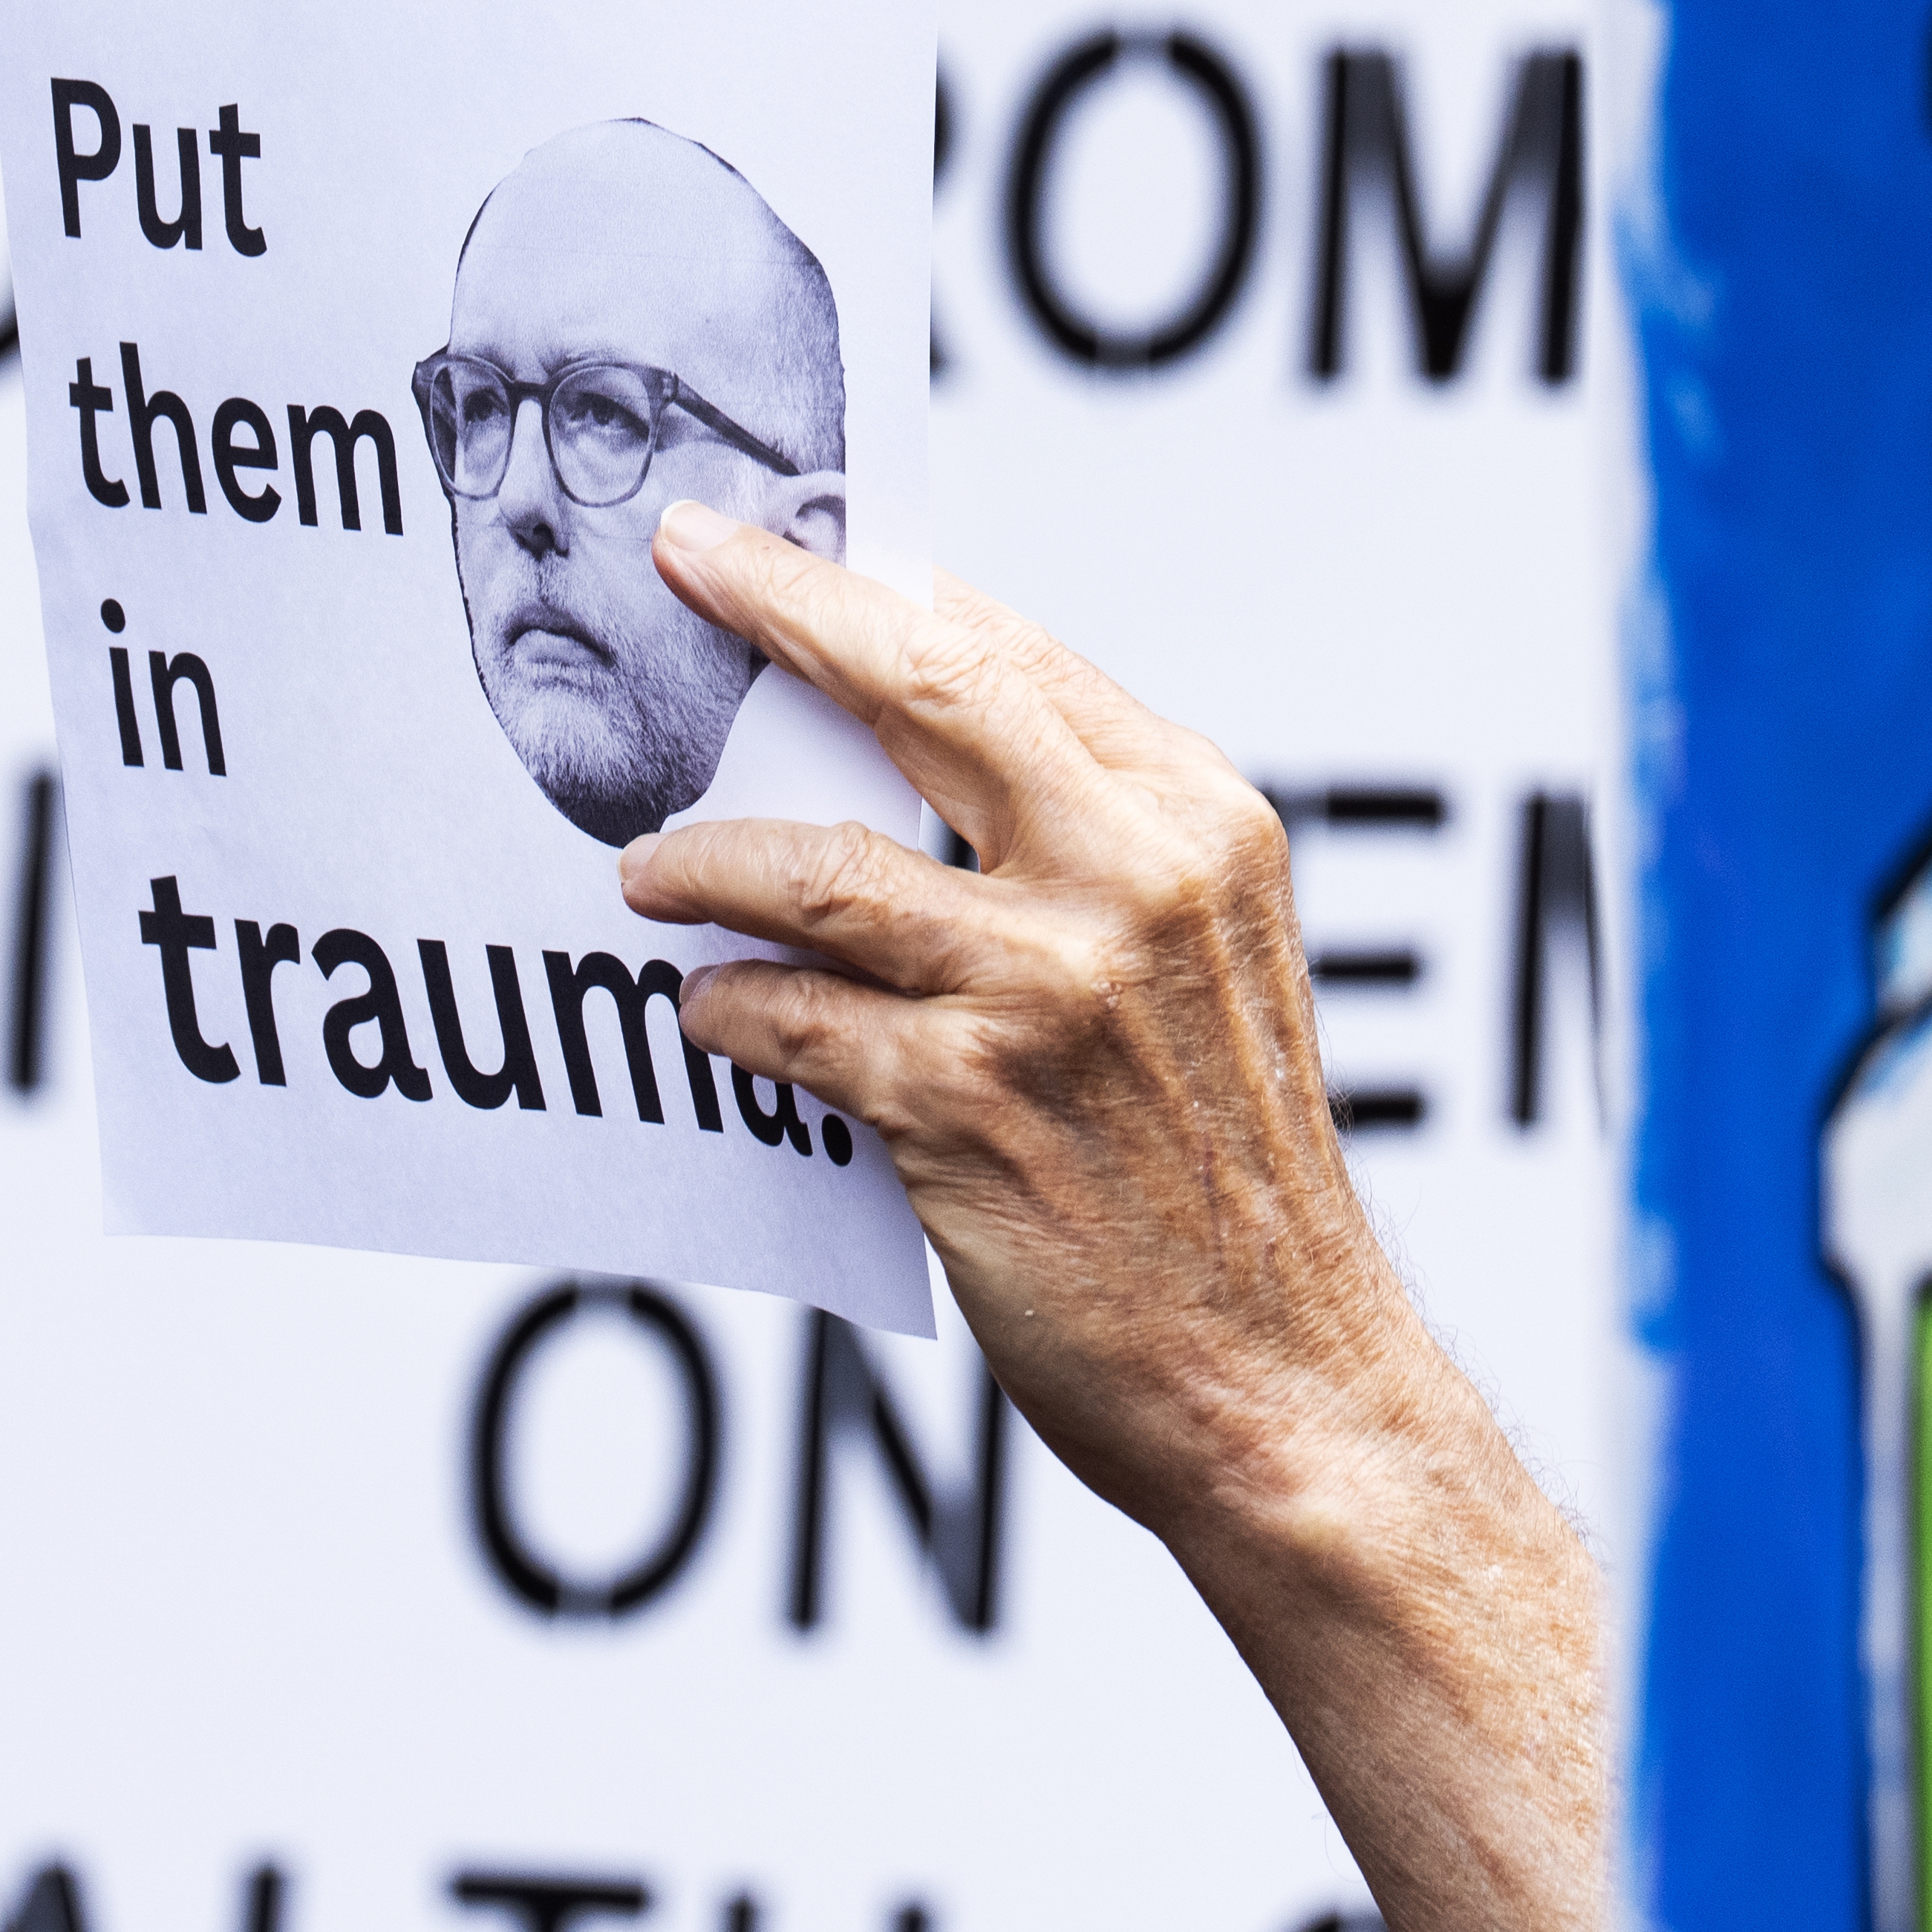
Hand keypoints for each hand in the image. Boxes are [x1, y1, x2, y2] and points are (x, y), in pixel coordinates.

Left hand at [622, 498, 1608, 1931]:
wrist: (1288, 1382)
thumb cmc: (1222, 1180)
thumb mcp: (1206, 966)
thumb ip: (1091, 851)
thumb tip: (905, 752)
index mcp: (1199, 823)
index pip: (1014, 654)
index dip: (882, 589)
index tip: (779, 549)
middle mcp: (1135, 878)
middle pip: (919, 688)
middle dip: (783, 606)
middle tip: (679, 559)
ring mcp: (1048, 989)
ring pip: (816, 868)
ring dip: (704, 861)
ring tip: (643, 876)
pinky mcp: (964, 1106)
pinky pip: (790, 1021)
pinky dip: (730, 1014)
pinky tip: (710, 1022)